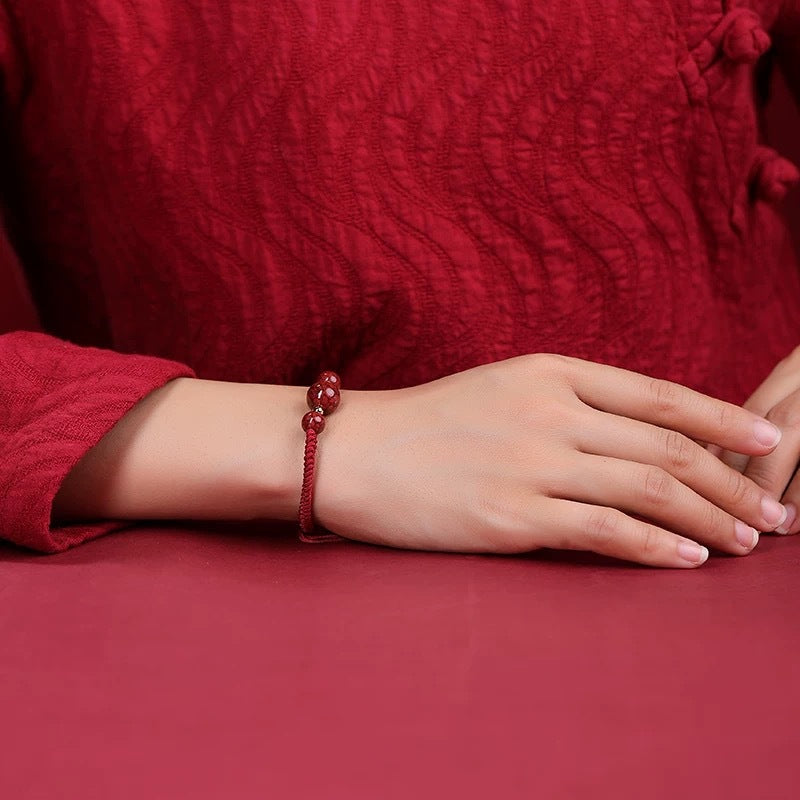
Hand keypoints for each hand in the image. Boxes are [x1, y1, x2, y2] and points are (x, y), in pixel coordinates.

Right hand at [315, 354, 786, 566]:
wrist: (353, 453)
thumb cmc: (426, 423)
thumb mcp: (500, 389)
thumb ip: (566, 403)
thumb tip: (638, 438)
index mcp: (547, 372)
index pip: (657, 395)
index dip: (723, 419)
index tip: (769, 440)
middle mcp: (547, 412)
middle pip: (665, 447)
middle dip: (731, 482)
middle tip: (773, 514)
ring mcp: (530, 464)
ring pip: (647, 489)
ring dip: (708, 519)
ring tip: (744, 543)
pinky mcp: (510, 518)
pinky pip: (604, 532)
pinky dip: (656, 547)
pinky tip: (687, 561)